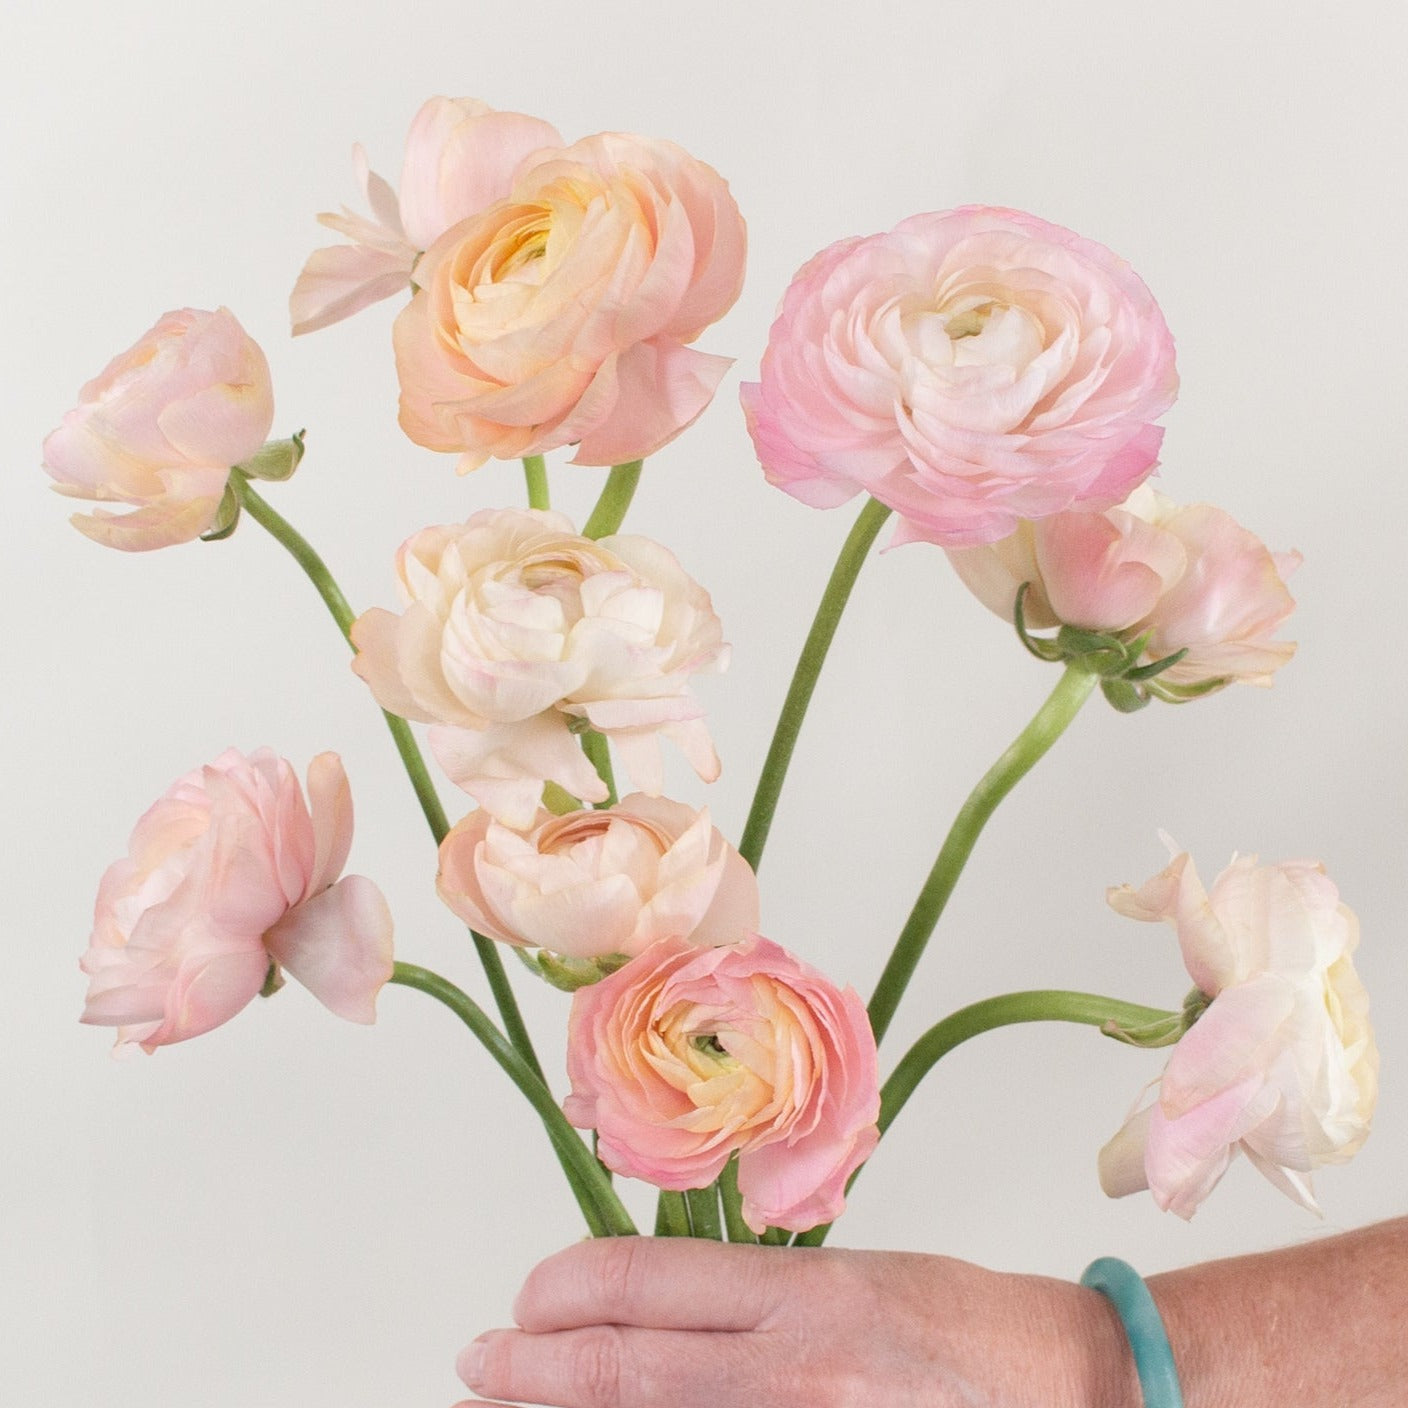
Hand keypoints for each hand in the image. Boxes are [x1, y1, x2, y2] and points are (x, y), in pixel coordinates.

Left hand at [453, 1236, 1133, 1407]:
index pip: (640, 1284)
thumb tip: (640, 1312)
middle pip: (621, 1372)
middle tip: (479, 1365)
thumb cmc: (964, 1327)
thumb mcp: (851, 1277)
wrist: (1071, 1393)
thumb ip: (747, 1299)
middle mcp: (796, 1375)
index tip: (522, 1301)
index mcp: (806, 1297)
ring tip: (513, 1405)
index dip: (559, 1291)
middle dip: (530, 1371)